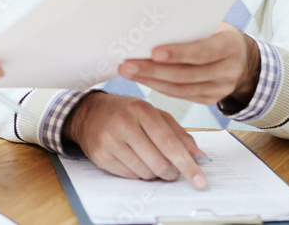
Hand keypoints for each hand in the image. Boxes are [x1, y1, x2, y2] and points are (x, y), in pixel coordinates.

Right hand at [64, 93, 206, 187]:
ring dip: (154, 173)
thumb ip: (178, 133)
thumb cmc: (126, 112)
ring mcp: (110, 141)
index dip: (187, 164)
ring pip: (145, 173)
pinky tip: (134, 160)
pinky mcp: (101, 156)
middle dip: (171, 172)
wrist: (89, 113)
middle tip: (173, 171)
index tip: (199, 180)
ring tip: (150, 160)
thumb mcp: (154, 114)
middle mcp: (124, 123)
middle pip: (159, 163)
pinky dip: (138, 173)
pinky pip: (130, 176)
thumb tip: (198, 156)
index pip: (169, 143)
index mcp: (141, 109)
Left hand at [118, 23, 259, 106]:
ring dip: (151, 81)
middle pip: (186, 74)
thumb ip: (192, 26)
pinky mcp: (210, 99)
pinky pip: (181, 96)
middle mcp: (228, 70)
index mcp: (230, 45)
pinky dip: (159, 88)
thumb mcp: (214, 25)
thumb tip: (154, 22)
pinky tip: (143, 80)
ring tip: (128, 72)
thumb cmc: (219, 34)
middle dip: (153, 70)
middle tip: (127, 65)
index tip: (153, 52)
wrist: (244, 60)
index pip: (202, 51)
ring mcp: (221, 88)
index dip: (178, 53)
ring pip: (181, 88)